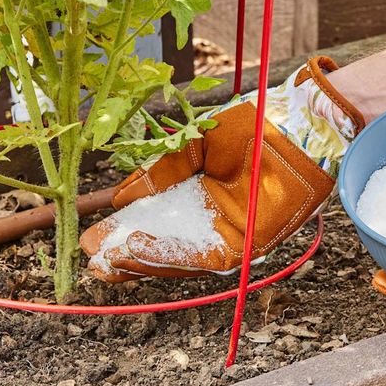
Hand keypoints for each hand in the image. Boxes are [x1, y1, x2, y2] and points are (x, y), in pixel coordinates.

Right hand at [81, 57, 364, 282]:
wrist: (293, 127)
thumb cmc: (250, 128)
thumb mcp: (193, 144)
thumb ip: (160, 171)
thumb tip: (120, 198)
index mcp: (199, 197)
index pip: (157, 222)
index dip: (126, 231)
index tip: (94, 238)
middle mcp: (211, 221)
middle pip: (163, 246)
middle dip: (127, 255)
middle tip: (92, 259)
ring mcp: (229, 234)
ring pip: (178, 257)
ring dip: (141, 259)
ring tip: (107, 258)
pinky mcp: (246, 244)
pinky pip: (201, 256)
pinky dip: (168, 254)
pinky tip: (137, 248)